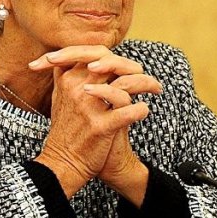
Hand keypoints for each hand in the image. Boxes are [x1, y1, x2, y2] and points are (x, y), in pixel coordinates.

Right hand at [29, 46, 161, 199]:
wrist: (62, 163)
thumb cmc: (66, 130)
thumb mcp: (60, 97)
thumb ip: (72, 75)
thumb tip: (91, 59)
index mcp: (68, 79)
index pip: (96, 54)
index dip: (116, 57)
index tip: (129, 67)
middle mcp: (77, 89)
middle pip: (112, 64)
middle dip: (133, 67)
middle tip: (146, 76)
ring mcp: (88, 108)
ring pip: (124, 84)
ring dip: (145, 84)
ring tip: (155, 89)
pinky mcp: (100, 127)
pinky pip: (128, 112)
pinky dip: (140, 110)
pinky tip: (144, 110)